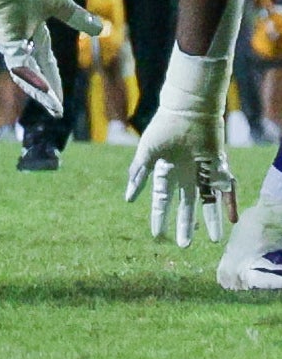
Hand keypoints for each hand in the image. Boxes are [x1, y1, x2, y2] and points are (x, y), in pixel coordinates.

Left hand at [0, 0, 103, 118]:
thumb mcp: (60, 3)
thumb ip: (77, 17)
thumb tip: (101, 28)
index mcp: (34, 32)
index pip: (46, 62)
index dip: (52, 78)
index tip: (58, 97)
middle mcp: (22, 40)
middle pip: (36, 72)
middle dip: (46, 91)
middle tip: (56, 111)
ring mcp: (12, 41)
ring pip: (26, 72)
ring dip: (40, 89)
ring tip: (52, 106)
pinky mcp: (7, 41)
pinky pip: (21, 64)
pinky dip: (32, 77)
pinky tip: (42, 90)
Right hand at [126, 47, 237, 246]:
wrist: (189, 113)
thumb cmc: (164, 130)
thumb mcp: (146, 153)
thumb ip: (138, 175)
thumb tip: (128, 199)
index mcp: (165, 172)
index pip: (161, 200)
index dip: (159, 216)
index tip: (156, 234)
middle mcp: (183, 176)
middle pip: (185, 206)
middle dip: (184, 225)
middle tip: (184, 245)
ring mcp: (202, 174)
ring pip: (206, 203)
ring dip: (210, 222)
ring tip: (213, 240)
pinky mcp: (218, 170)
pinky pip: (224, 192)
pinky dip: (227, 206)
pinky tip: (230, 221)